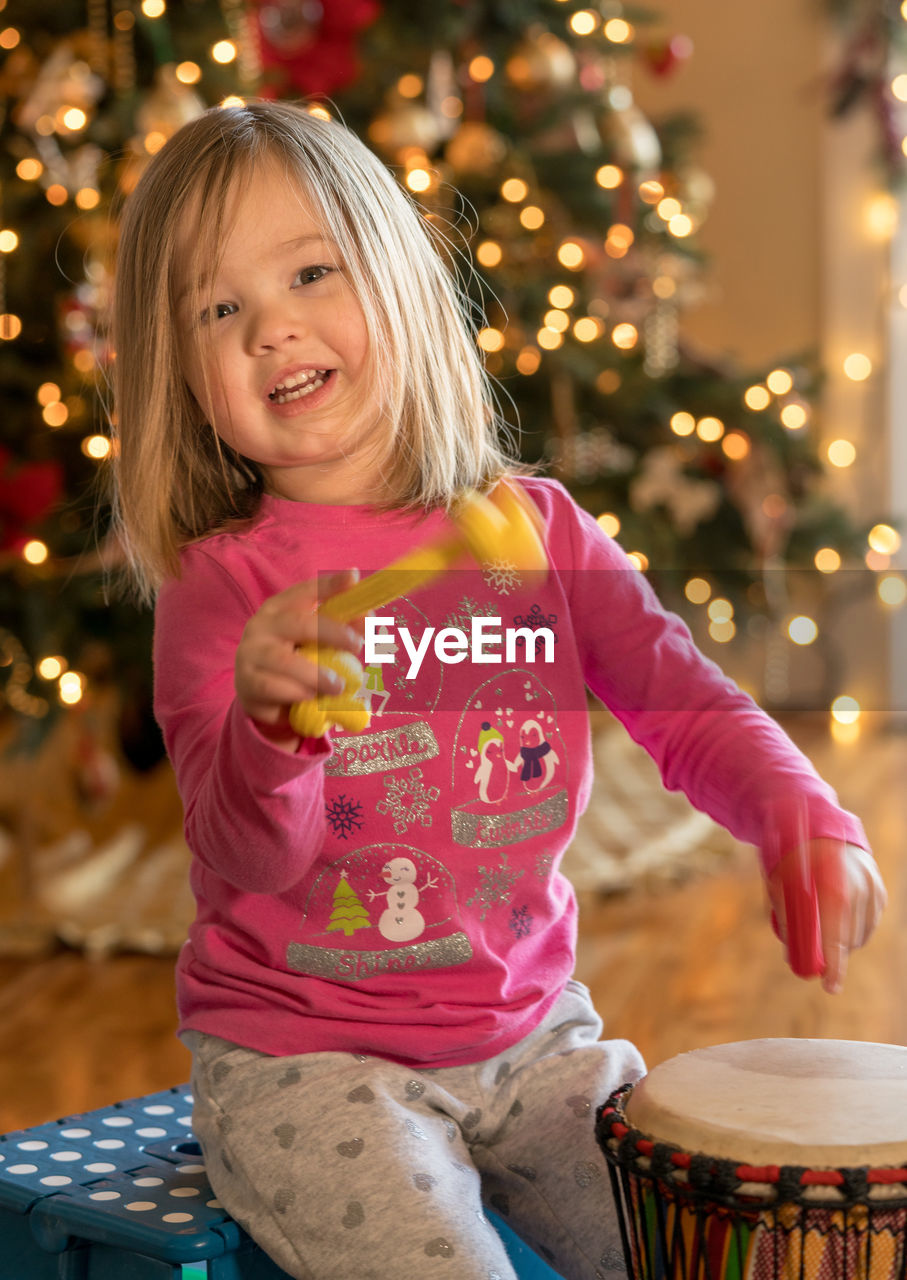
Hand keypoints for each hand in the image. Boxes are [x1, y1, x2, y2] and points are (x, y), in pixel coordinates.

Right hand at [235, 570, 362, 746]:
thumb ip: (342, 628)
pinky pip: (273, 688)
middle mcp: (262, 625)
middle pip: (298, 623)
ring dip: (316, 674)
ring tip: (337, 686)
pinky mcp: (246, 683)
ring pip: (284, 661)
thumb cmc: (293, 658)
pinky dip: (297, 694)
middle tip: (357, 645)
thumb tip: (368, 617)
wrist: (256, 693)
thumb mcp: (316, 642)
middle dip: (332, 633)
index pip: (305, 592)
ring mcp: (250, 654)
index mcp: (280, 608)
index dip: (330, 585)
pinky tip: (310, 697)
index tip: (353, 577)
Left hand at [766, 840, 885, 993]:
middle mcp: (859, 890)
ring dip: (844, 941)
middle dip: (834, 956)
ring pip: (862, 933)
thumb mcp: (779, 885)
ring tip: (825, 931)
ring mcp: (873, 888)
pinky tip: (840, 919)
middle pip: (849, 941)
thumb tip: (793, 954)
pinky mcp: (879, 887)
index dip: (834, 968)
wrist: (815, 820)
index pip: (836, 940)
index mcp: (833, 890)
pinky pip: (870, 920)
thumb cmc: (792, 854)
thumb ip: (786, 920)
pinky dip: (856, 926)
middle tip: (817, 962)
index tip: (830, 987)